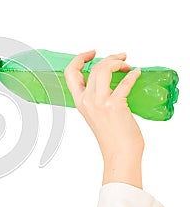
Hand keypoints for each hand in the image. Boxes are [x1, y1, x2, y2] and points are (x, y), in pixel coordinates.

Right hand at [64, 50, 143, 187]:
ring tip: (128, 66)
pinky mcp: (115, 105)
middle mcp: (86, 100)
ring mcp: (99, 102)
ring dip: (119, 63)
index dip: (80, 58)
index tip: (92, 53)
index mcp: (79, 101)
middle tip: (121, 58)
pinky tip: (136, 73)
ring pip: (104, 69)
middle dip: (109, 58)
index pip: (70, 73)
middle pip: (94, 67)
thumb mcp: (95, 114)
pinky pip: (124, 82)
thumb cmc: (112, 137)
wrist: (119, 153)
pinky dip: (132, 75)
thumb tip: (110, 83)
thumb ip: (96, 99)